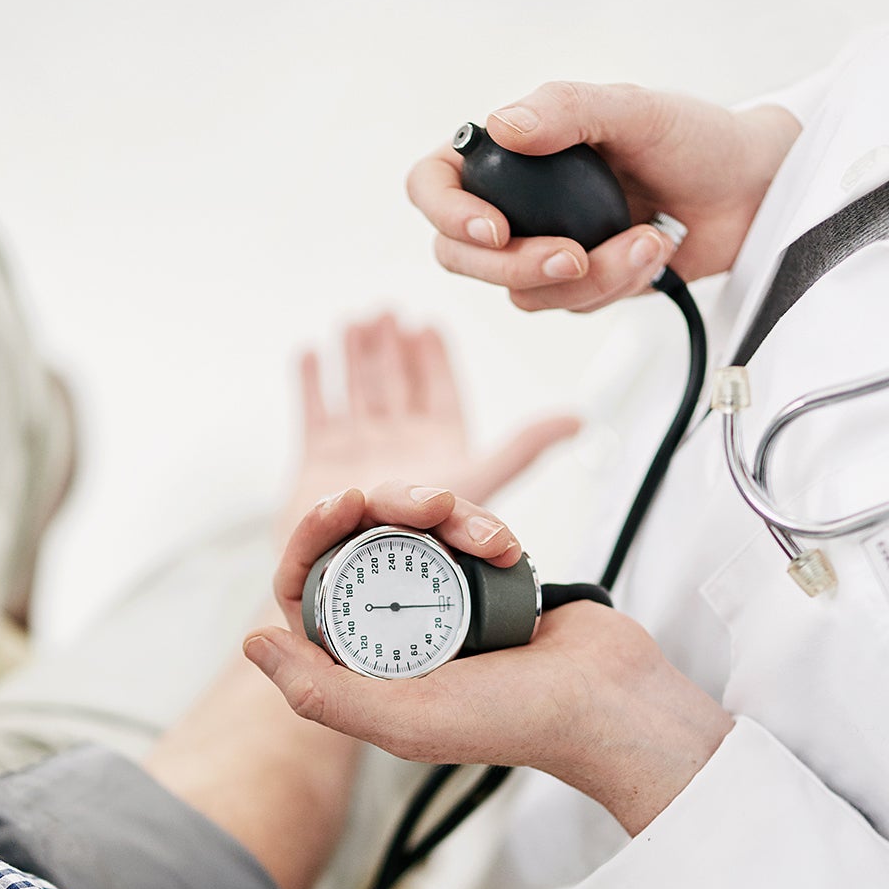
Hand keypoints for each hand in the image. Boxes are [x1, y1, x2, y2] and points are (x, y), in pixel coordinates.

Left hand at [245, 484, 732, 834]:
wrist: (606, 700)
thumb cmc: (511, 721)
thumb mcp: (402, 719)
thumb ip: (319, 691)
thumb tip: (251, 643)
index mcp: (362, 667)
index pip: (308, 588)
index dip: (312, 537)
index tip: (341, 504)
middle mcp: (392, 632)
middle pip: (358, 541)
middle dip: (387, 506)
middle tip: (425, 501)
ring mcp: (439, 600)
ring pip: (411, 525)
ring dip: (445, 514)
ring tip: (484, 535)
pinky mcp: (482, 574)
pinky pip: (461, 525)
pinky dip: (482, 524)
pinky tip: (506, 546)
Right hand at [282, 312, 577, 533]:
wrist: (352, 576)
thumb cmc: (419, 541)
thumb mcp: (478, 483)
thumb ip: (523, 449)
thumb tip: (577, 419)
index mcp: (439, 447)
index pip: (440, 393)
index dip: (434, 360)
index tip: (428, 327)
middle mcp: (398, 446)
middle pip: (396, 385)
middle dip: (391, 349)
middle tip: (386, 313)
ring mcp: (356, 451)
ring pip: (358, 391)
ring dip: (356, 356)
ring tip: (355, 323)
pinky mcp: (317, 462)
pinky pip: (316, 413)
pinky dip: (313, 382)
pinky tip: (310, 353)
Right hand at [407, 83, 800, 312]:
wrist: (751, 191)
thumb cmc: (696, 138)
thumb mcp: (633, 109)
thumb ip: (566, 111)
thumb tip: (500, 126)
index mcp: (511, 150)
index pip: (434, 183)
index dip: (448, 213)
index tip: (496, 228)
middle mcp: (517, 201)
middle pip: (460, 256)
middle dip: (517, 266)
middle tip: (571, 257)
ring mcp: (544, 245)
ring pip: (520, 292)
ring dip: (588, 276)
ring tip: (644, 241)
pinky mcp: (579, 284)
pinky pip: (569, 307)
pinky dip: (614, 284)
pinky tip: (650, 252)